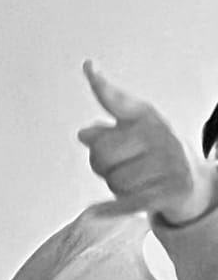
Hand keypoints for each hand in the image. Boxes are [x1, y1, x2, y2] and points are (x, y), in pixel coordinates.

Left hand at [81, 61, 217, 223]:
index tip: (88, 67)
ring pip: (113, 181)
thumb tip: (84, 135)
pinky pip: (129, 202)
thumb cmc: (154, 154)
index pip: (117, 102)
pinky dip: (111, 209)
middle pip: (101, 154)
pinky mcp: (172, 192)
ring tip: (133, 179)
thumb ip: (105, 130)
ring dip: (114, 185)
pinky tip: (95, 212)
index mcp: (146, 117)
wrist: (195, 183)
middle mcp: (161, 136)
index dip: (101, 85)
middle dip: (100, 164)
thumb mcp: (133, 133)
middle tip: (117, 165)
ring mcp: (169, 164)